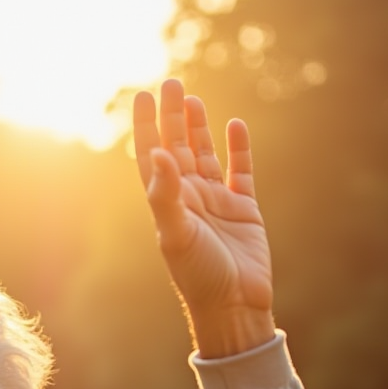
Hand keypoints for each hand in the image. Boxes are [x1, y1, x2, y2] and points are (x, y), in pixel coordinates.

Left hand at [133, 79, 275, 356]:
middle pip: (178, 147)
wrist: (234, 306)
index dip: (146, 126)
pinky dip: (238, 150)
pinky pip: (240, 172)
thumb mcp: (177, 235)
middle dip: (173, 116)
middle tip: (171, 82)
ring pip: (205, 155)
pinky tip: (234, 126)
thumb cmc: (199, 275)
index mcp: (167, 203)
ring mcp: (216, 203)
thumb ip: (166, 195)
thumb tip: (160, 154)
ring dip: (199, 128)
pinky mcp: (245, 210)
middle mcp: (189, 199)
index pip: (152, 155)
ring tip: (192, 97)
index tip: (142, 96)